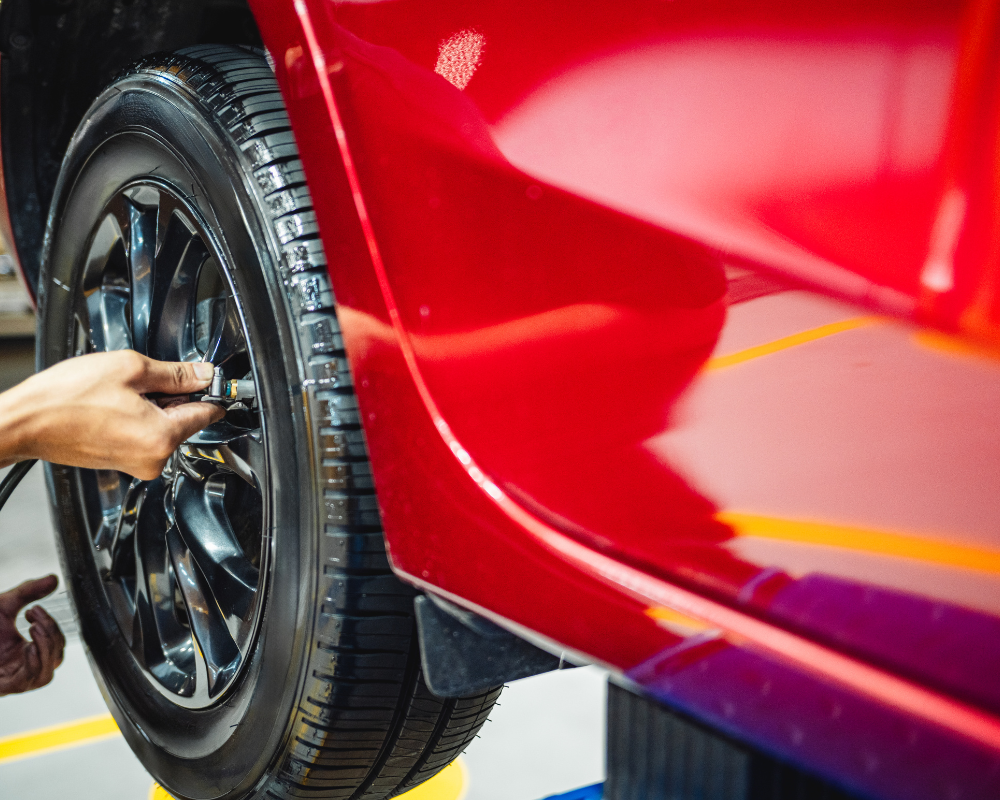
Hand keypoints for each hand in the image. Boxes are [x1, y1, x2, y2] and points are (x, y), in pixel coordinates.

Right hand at [0, 351, 224, 479]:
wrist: (22, 422)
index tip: (206, 377)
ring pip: (164, 426)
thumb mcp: (130, 369)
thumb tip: (204, 373)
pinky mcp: (122, 462)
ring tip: (120, 394)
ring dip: (152, 406)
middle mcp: (154, 459)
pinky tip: (112, 406)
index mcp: (162, 438)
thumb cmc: (65, 399)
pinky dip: (136, 417)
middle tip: (144, 380)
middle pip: (186, 420)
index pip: (209, 413)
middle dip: (173, 397)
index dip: (208, 390)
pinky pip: (144, 435)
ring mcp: (137, 465)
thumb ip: (175, 373)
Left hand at [0, 575, 64, 694]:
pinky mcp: (2, 686)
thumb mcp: (4, 605)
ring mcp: (12, 679)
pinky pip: (27, 680)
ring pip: (45, 674)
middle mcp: (20, 668)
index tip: (36, 610)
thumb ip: (29, 592)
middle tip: (36, 617)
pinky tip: (30, 647)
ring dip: (46, 649)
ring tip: (35, 628)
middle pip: (54, 660)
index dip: (52, 626)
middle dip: (52, 635)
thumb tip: (53, 579)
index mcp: (24, 652)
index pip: (54, 646)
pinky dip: (34, 663)